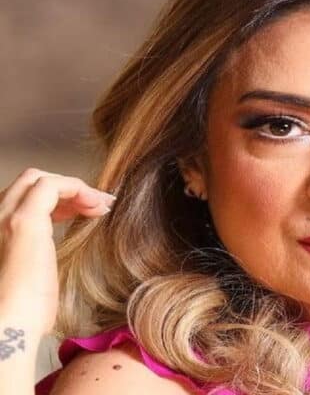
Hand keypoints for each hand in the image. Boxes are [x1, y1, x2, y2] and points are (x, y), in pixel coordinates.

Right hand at [0, 168, 115, 336]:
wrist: (9, 327)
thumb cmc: (24, 312)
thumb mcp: (31, 277)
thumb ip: (36, 257)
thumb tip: (50, 257)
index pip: (23, 198)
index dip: (59, 200)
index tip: (87, 211)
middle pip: (30, 182)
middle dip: (68, 189)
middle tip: (99, 205)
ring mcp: (4, 217)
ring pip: (39, 179)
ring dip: (76, 188)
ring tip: (102, 206)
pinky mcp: (23, 223)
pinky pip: (51, 185)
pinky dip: (77, 188)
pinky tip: (96, 205)